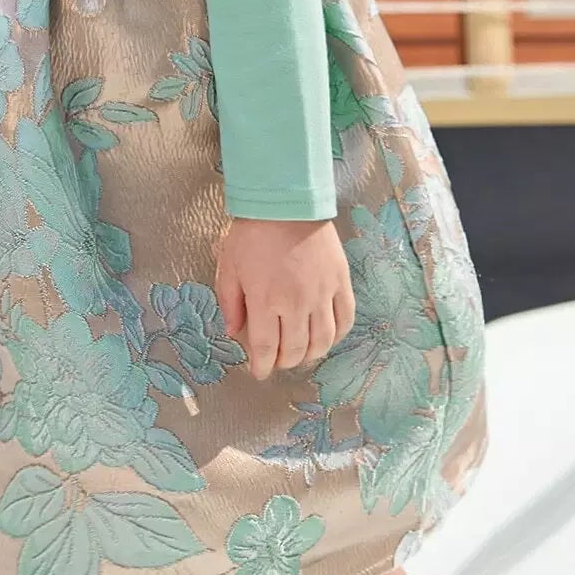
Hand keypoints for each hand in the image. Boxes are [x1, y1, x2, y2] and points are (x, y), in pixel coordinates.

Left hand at [214, 218, 354, 381]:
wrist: (286, 202)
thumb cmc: (252, 232)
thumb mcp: (229, 266)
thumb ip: (230, 303)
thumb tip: (233, 332)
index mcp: (265, 301)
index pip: (265, 348)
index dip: (261, 366)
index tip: (259, 372)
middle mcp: (296, 303)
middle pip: (295, 350)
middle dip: (284, 362)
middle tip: (277, 361)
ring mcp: (322, 294)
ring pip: (322, 341)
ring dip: (311, 354)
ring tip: (301, 354)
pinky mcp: (340, 281)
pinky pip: (345, 318)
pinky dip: (337, 335)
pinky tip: (327, 337)